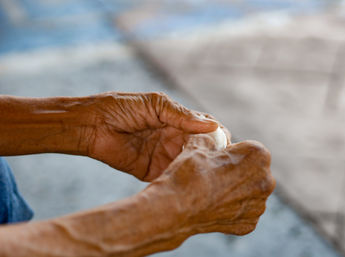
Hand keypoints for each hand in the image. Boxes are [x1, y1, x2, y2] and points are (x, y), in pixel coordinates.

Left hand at [87, 92, 218, 180]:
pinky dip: (181, 179)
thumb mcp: (155, 104)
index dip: (217, 133)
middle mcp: (173, 138)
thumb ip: (182, 115)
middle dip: (212, 154)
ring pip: (189, 164)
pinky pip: (171, 176)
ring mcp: (164, 155)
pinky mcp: (152, 171)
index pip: (205, 127)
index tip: (226, 141)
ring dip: (199, 168)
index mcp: (176, 120)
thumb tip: (213, 125)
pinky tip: (189, 180)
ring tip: (209, 173)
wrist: (92, 125)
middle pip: (201, 148)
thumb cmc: (122, 108)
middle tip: (220, 161)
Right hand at [152, 135, 274, 235]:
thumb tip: (215, 133)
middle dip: (238, 170)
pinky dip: (231, 207)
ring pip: (249, 191)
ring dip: (235, 189)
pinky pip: (242, 210)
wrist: (175, 207)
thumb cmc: (189, 172)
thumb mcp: (200, 142)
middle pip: (253, 170)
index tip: (217, 157)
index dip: (232, 151)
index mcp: (259, 155)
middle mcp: (266, 181)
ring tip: (211, 189)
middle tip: (213, 173)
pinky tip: (213, 204)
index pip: (249, 148)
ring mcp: (258, 206)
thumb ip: (214, 135)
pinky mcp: (249, 224)